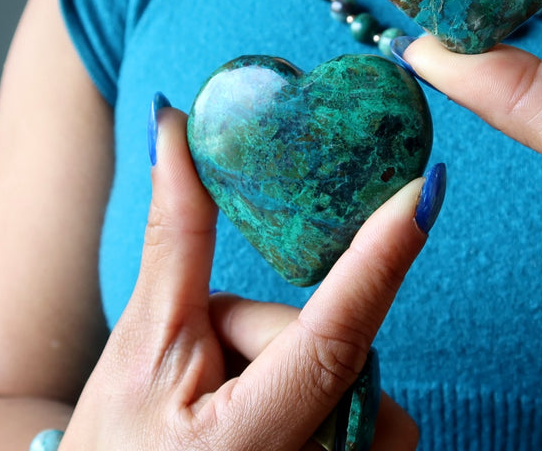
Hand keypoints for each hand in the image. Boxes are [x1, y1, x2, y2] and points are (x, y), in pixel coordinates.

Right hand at [60, 100, 442, 449]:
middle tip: (209, 363)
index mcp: (248, 442)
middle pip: (339, 352)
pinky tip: (264, 424)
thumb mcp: (142, 340)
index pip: (334, 337)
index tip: (425, 192)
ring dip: (297, 370)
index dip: (381, 259)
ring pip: (354, 380)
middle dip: (276, 335)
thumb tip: (173, 124)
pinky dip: (320, 398)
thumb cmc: (117, 441)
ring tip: (229, 403)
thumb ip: (177, 235)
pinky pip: (365, 412)